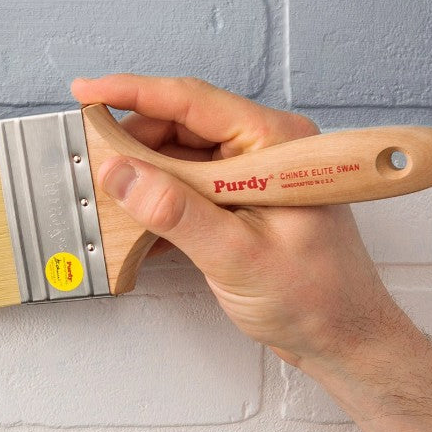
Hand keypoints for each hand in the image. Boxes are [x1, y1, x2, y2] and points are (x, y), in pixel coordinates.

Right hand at [72, 74, 408, 365]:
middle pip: (180, 125)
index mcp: (274, 142)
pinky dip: (160, 201)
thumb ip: (175, 213)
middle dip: (133, 143)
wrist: (345, 341)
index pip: (192, 101)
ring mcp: (252, 173)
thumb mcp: (237, 256)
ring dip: (144, 177)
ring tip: (110, 199)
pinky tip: (139, 225)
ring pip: (179, 155)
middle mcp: (264, 147)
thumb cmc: (315, 298)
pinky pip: (188, 184)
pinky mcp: (240, 199)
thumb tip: (121, 174)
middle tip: (91, 161)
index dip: (133, 92)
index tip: (87, 91)